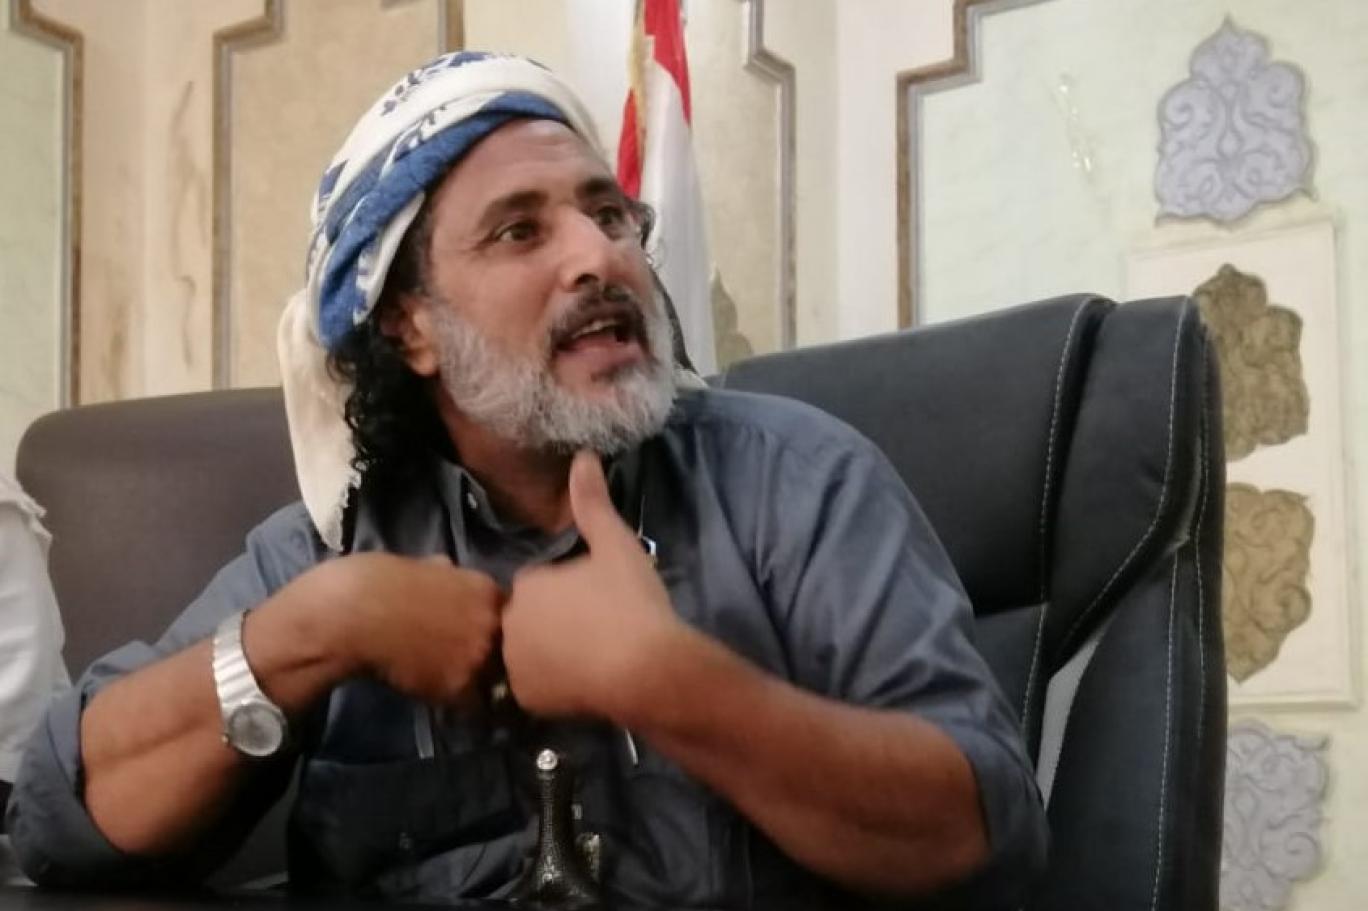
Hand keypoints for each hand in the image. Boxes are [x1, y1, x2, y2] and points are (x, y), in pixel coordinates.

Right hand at [326, 552, 504, 708]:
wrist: (350, 614)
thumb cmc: (374, 581)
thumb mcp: (423, 566)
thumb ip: (447, 577)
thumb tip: (448, 574)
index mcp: (486, 589)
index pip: (511, 617)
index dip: (493, 631)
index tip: (477, 639)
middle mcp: (492, 621)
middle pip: (510, 650)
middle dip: (492, 658)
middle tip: (467, 667)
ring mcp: (480, 654)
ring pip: (494, 680)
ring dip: (480, 685)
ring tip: (458, 687)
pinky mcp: (460, 684)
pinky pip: (472, 705)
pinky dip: (459, 706)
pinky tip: (443, 700)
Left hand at [502, 451, 690, 721]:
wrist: (646, 669)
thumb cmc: (631, 603)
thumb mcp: (617, 546)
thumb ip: (593, 503)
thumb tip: (583, 456)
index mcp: (528, 584)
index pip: (539, 585)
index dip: (567, 594)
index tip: (596, 603)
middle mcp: (511, 623)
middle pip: (529, 620)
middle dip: (553, 625)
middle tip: (595, 632)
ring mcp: (515, 664)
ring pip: (529, 655)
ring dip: (549, 656)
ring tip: (591, 661)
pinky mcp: (526, 699)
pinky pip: (532, 689)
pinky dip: (551, 688)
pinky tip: (582, 684)